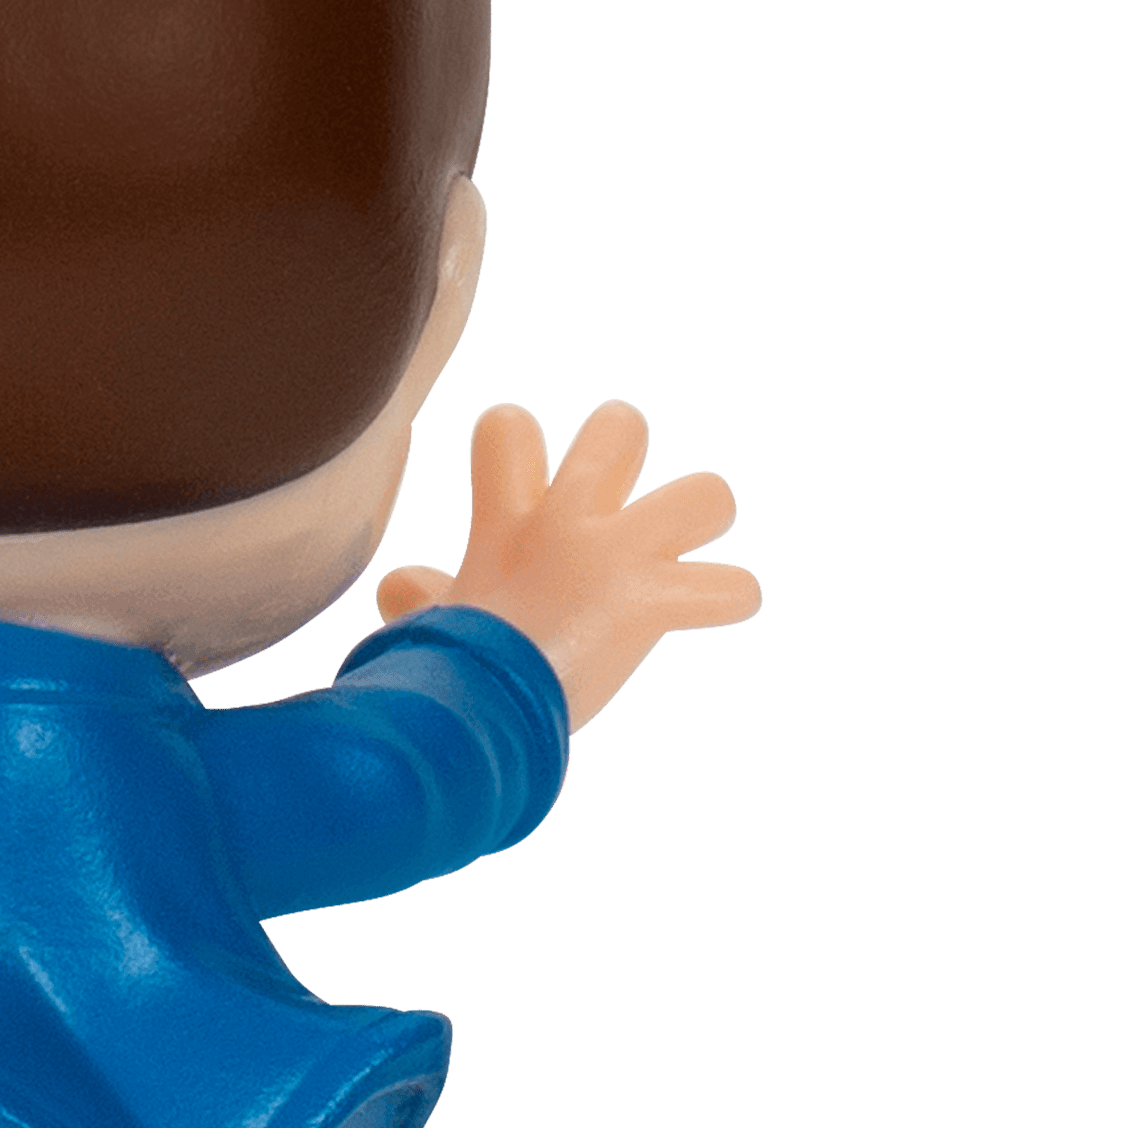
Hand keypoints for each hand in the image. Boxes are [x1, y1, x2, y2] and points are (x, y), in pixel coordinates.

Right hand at [374, 400, 759, 728]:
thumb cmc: (442, 664)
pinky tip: (724, 606)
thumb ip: (423, 595)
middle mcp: (568, 522)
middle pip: (619, 431)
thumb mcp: (431, 620)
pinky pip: (724, 589)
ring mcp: (615, 557)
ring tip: (693, 544)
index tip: (516, 486)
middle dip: (626, 454)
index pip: (506, 428)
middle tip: (614, 507)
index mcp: (507, 521)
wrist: (473, 699)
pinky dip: (727, 597)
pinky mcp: (649, 600)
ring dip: (704, 516)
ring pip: (703, 495)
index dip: (514, 445)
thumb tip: (399, 591)